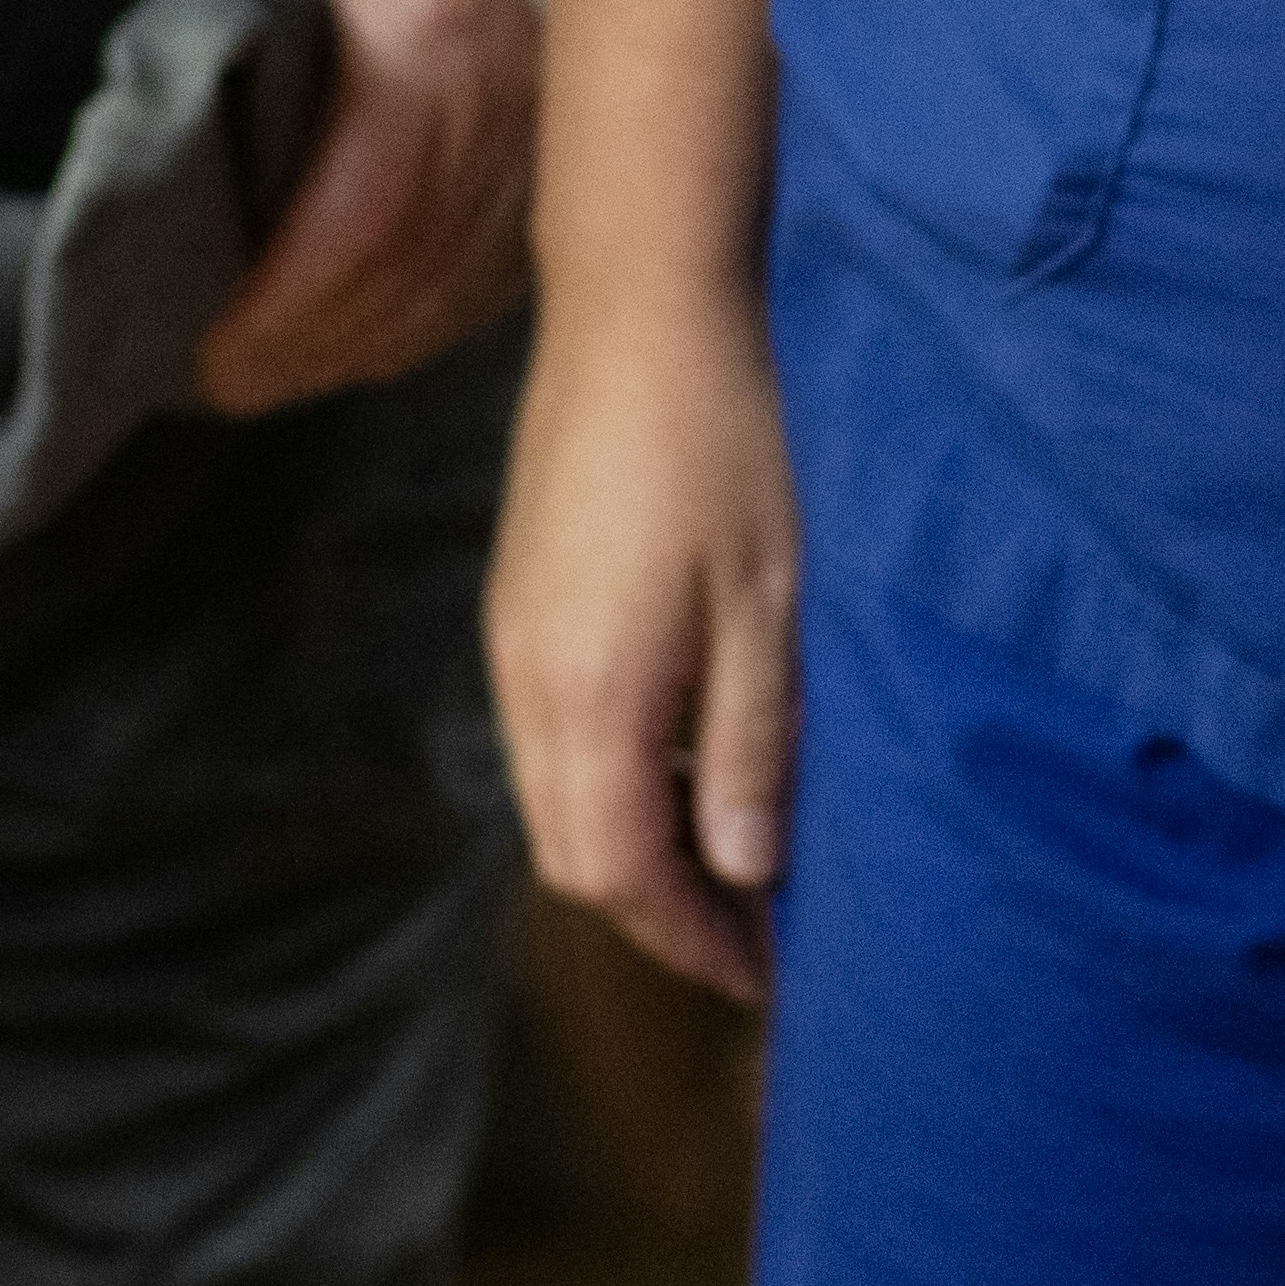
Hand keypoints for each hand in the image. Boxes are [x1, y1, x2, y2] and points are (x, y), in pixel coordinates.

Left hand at [187, 0, 547, 413]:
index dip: (276, 311)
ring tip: (254, 366)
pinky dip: (404, 326)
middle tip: (205, 375)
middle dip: (293, 352)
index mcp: (432, 26)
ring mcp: (559, 145)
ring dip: (343, 351)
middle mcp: (518, 100)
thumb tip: (171, 199)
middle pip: (405, 282)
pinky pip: (484, 287)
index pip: (361, 220)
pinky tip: (342, 330)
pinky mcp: (569, 173)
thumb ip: (228, 56)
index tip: (199, 350)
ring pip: (448, 301)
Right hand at [489, 292, 800, 1000]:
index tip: (770, 977)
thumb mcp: (771, 604)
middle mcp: (530, 684)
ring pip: (556, 803)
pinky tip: (690, 761)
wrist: (638, 309)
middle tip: (760, 938)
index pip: (625, 876)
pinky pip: (551, 740)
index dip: (695, 941)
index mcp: (593, 696)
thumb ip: (750, 746)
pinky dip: (615, 784)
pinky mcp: (519, 606)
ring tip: (736, 861)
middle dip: (664, 914)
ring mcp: (513, 642)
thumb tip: (747, 875)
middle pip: (576, 857)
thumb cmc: (725, 444)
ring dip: (637, 851)